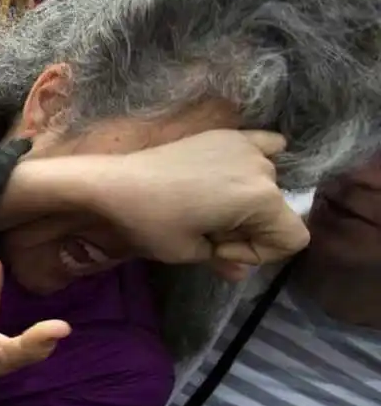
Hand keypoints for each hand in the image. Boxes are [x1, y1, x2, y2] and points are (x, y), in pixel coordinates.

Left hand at [95, 130, 306, 274]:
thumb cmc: (151, 223)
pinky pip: (265, 144)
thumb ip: (224, 259)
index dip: (260, 252)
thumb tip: (238, 271)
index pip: (292, 238)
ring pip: (267, 185)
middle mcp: (264, 169)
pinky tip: (237, 170)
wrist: (112, 184)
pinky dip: (260, 158)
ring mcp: (245, 146)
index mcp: (263, 199)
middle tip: (206, 231)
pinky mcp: (226, 135)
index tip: (219, 249)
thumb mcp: (190, 251)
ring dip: (245, 201)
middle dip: (248, 229)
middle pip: (278, 211)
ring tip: (205, 206)